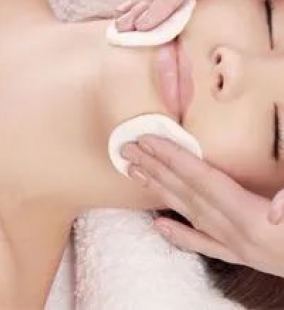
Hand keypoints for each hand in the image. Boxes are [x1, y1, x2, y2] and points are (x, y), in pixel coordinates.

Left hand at [121, 136, 283, 277]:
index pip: (200, 178)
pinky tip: (159, 226)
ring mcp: (236, 245)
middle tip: (126, 151)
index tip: (147, 141)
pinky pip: (204, 243)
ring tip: (134, 175)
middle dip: (154, 169)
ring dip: (159, 192)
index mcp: (250, 217)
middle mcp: (235, 232)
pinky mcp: (243, 255)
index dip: (172, 157)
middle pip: (185, 192)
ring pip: (188, 213)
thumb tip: (277, 210)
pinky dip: (180, 233)